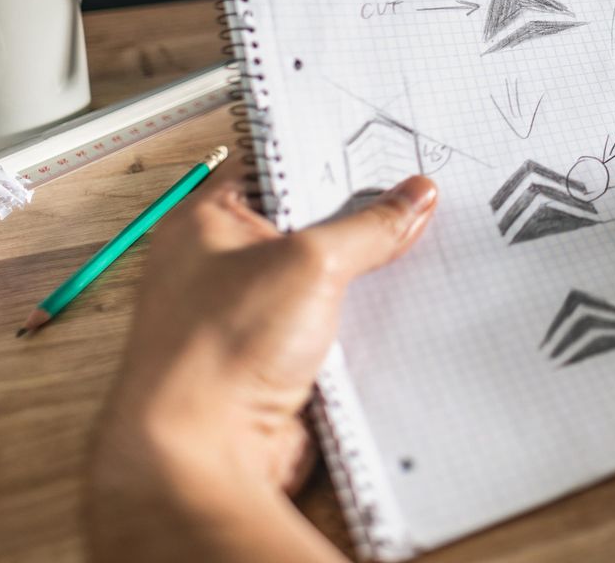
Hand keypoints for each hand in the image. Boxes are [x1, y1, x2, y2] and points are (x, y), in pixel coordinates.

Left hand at [87, 172, 437, 561]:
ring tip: (411, 258)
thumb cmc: (214, 352)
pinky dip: (359, 328)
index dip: (332, 162)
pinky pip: (330, 333)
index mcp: (205, 223)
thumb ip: (368, 226)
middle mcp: (220, 269)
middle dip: (358, 226)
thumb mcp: (311, 263)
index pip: (277, 169)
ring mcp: (247, 320)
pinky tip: (392, 316)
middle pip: (308, 229)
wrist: (203, 456)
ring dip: (361, 282)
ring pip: (324, 284)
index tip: (388, 159)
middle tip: (411, 207)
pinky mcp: (273, 366)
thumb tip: (411, 198)